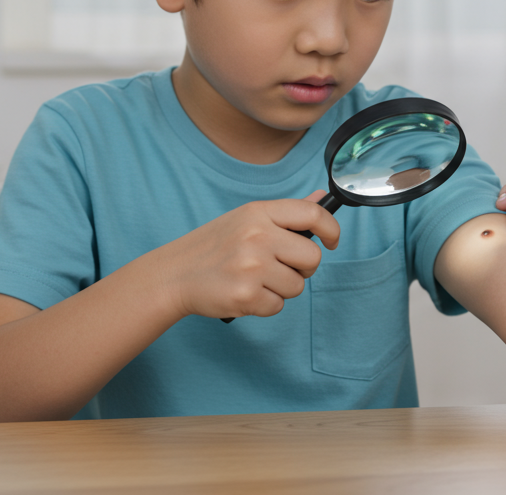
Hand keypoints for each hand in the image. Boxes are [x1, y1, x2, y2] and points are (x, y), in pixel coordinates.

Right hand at [157, 191, 339, 319]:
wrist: (174, 274)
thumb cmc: (214, 246)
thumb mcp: (247, 219)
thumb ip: (286, 213)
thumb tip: (321, 199)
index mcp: (258, 213)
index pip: (313, 214)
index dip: (332, 230)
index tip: (331, 241)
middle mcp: (257, 236)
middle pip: (312, 257)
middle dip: (302, 268)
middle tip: (279, 268)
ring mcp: (251, 266)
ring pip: (297, 286)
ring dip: (281, 289)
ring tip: (255, 280)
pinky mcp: (246, 295)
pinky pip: (278, 306)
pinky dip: (265, 305)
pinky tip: (245, 293)